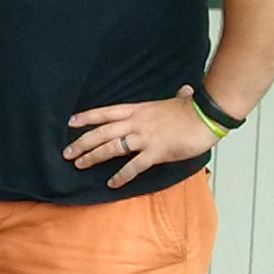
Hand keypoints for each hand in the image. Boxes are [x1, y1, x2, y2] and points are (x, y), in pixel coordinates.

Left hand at [64, 85, 213, 187]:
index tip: (70, 122)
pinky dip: (121, 176)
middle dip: (82, 143)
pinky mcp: (156, 152)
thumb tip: (185, 91)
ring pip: (111, 148)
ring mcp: (144, 138)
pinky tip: (112, 183)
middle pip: (101, 132)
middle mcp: (136, 123)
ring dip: (93, 157)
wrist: (207, 117)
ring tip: (79, 165)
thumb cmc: (194, 109)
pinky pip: (134, 166)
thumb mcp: (180, 100)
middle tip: (66, 153)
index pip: (106, 112)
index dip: (87, 117)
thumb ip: (178, 97)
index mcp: (138, 110)